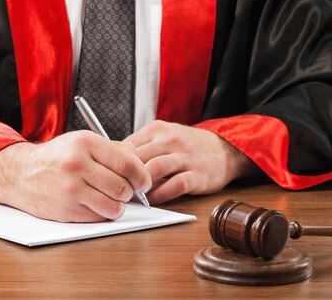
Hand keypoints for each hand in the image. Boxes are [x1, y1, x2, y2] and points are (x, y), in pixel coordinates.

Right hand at [0, 131, 150, 222]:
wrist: (20, 173)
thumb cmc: (57, 158)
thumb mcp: (82, 142)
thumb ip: (113, 150)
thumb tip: (142, 165)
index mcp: (85, 142)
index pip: (127, 163)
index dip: (142, 176)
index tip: (144, 182)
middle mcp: (77, 164)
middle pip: (122, 187)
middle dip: (130, 193)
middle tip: (127, 192)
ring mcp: (70, 188)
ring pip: (113, 206)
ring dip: (117, 206)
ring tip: (111, 199)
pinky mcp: (65, 209)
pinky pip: (97, 217)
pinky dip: (101, 213)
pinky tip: (93, 203)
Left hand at [124, 120, 257, 204]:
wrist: (223, 150)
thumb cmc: (187, 146)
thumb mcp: (163, 137)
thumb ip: (141, 147)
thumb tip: (112, 162)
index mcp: (157, 130)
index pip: (127, 145)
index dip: (115, 163)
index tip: (108, 176)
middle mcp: (170, 140)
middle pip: (137, 158)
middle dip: (124, 176)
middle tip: (116, 190)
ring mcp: (184, 157)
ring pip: (153, 170)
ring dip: (139, 186)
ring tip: (132, 196)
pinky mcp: (196, 175)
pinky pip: (174, 186)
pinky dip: (160, 196)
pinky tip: (152, 201)